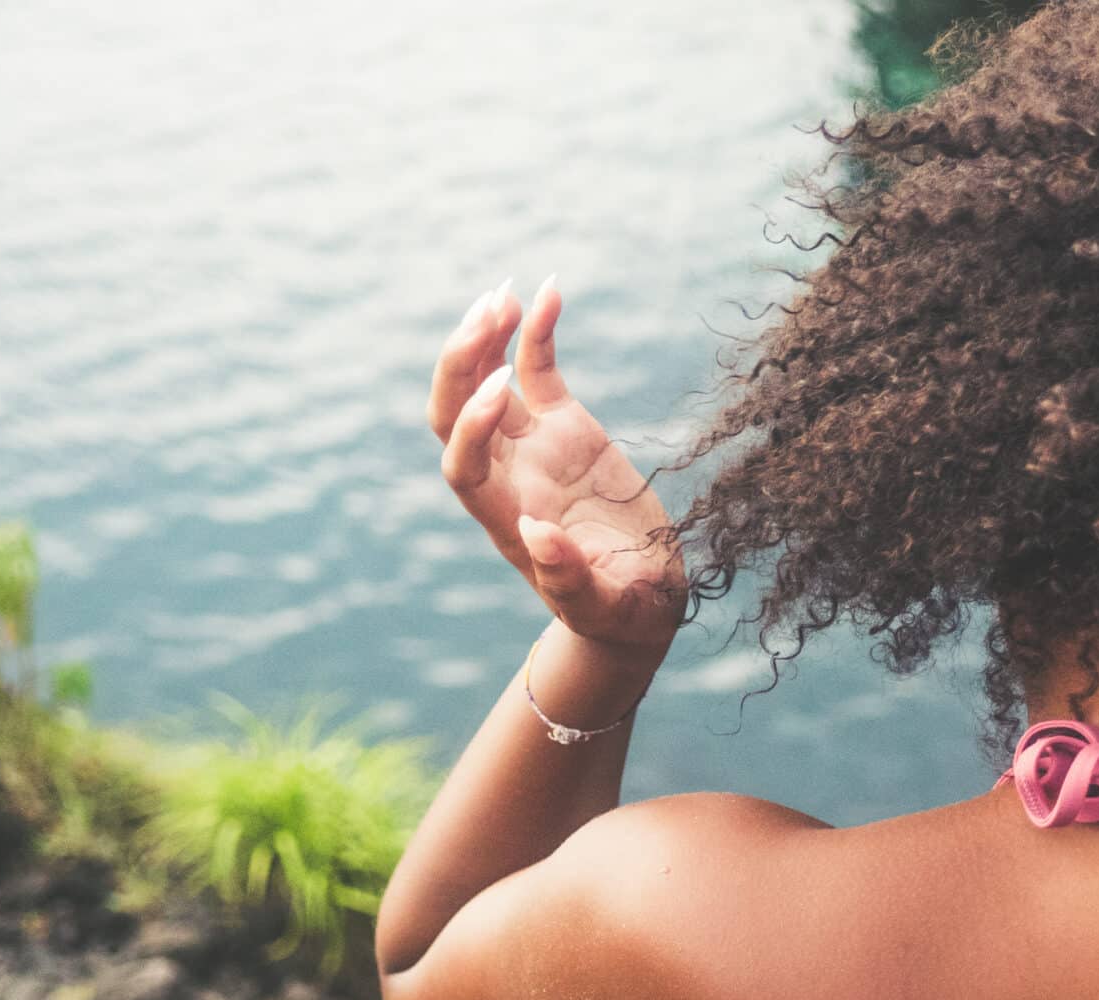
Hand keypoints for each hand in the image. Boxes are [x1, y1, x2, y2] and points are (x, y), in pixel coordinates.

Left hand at [427, 278, 685, 655]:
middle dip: (460, 365)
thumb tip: (533, 534)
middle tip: (485, 315)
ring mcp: (532, 448)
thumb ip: (569, 578)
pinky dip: (538, 331)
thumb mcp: (604, 604)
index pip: (463, 464)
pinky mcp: (564, 427)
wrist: (644, 598)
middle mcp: (508, 476)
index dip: (470, 425)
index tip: (501, 389)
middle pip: (454, 415)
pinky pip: (539, 370)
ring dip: (487, 338)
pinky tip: (549, 290)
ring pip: (488, 382)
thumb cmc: (624, 612)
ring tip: (503, 291)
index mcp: (506, 519)